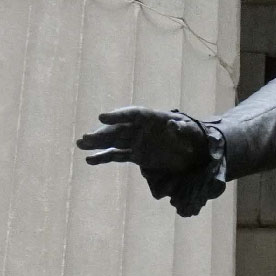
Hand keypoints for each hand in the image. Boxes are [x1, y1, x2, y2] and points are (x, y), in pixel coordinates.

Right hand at [76, 107, 218, 213]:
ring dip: (97, 144)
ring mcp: (136, 142)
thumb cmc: (192, 136)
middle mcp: (140, 129)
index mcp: (151, 118)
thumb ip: (181, 128)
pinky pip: (117, 156)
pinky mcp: (136, 155)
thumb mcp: (189, 131)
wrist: (195, 151)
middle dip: (101, 133)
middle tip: (86, 137)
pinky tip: (90, 160)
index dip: (117, 116)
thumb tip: (173, 125)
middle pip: (117, 129)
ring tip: (80, 144)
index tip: (102, 118)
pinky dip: (103, 158)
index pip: (131, 115)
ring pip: (113, 142)